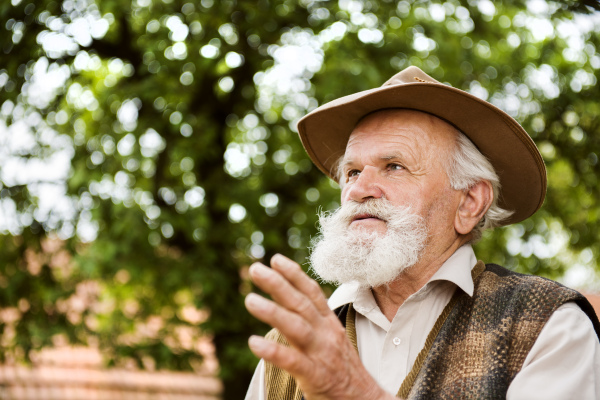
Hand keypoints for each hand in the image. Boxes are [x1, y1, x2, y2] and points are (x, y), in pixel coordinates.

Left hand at [245, 254, 394, 399]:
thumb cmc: (342, 369)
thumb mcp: (330, 339)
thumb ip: (309, 321)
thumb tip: (283, 302)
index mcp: (329, 324)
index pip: (312, 293)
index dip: (294, 274)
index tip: (276, 259)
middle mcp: (327, 334)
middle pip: (301, 304)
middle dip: (278, 284)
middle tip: (255, 269)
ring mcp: (322, 354)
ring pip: (297, 327)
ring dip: (273, 312)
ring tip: (249, 300)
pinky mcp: (316, 377)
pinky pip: (293, 361)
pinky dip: (274, 351)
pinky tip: (254, 343)